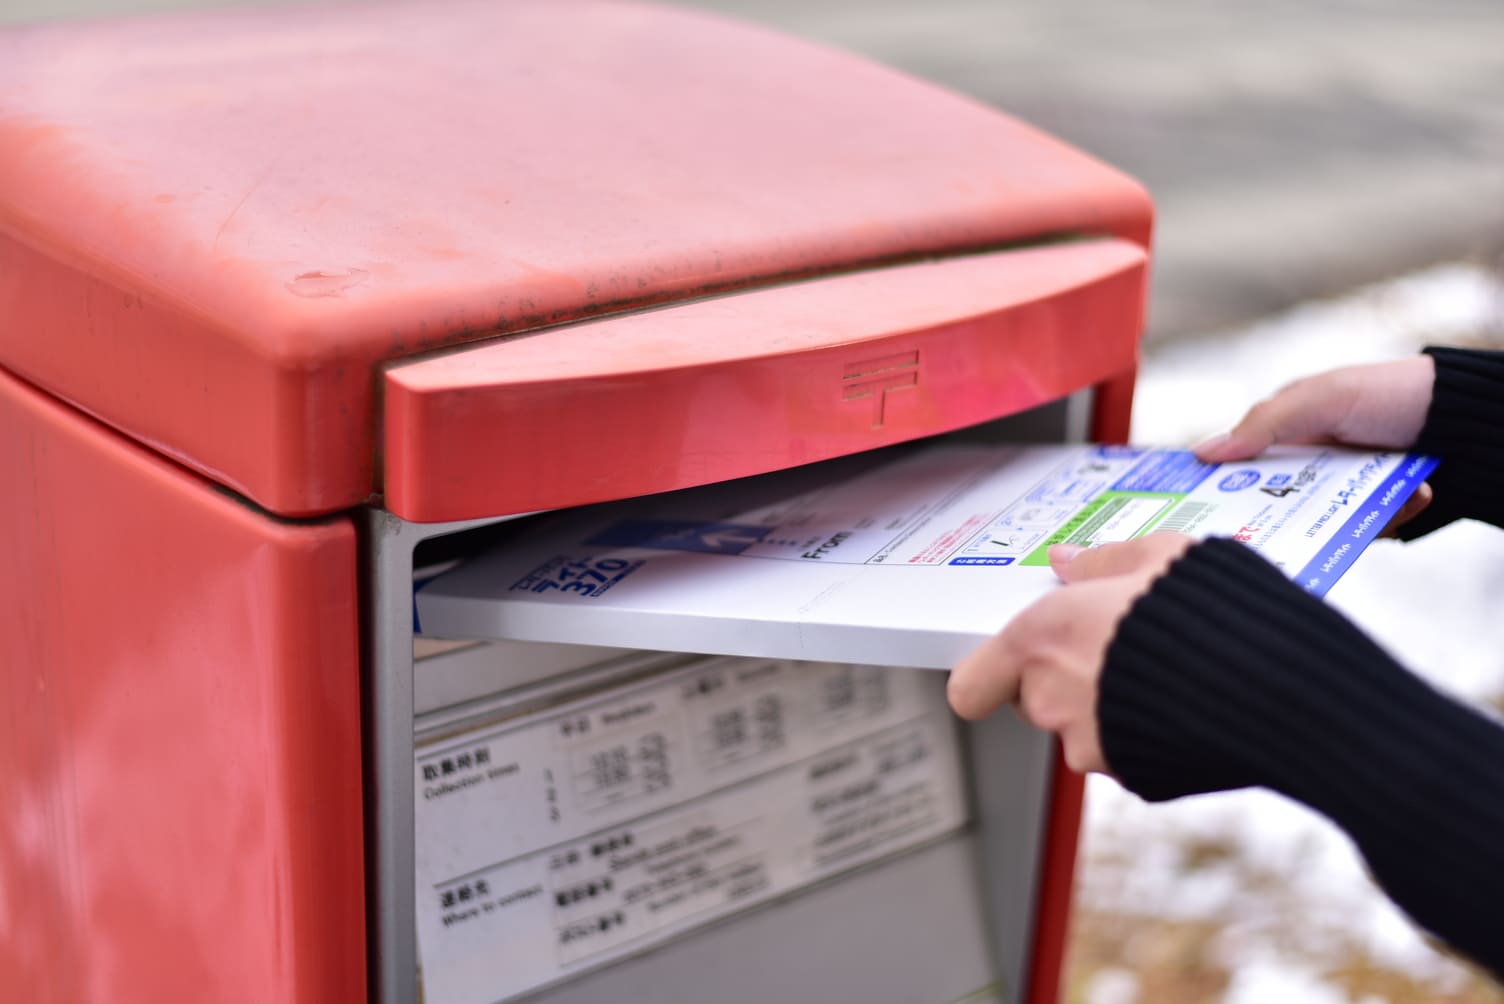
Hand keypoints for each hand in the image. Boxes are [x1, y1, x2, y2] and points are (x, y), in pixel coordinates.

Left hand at [947, 533, 1193, 773]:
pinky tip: (1182, 703)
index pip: (970, 684)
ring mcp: (1089, 745)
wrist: (1275, 685)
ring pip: (1078, 730)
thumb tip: (1070, 562)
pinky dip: (1142, 735)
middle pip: (1029, 701)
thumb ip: (1103, 563)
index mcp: (1041, 638)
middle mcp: (1052, 698)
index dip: (986, 676)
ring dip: (1104, 709)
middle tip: (1108, 652)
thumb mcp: (1159, 557)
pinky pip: (1122, 754)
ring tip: (1160, 673)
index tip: (1008, 662)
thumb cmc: (1214, 615)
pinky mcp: (1132, 776)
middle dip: (1059, 681)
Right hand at [1193, 355, 1435, 531]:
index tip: (1200, 510)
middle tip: (1288, 520)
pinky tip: (1412, 495)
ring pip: (1320, 522)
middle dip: (1278, 515)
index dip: (1218, 486)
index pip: (1239, 465)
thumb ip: (1263, 423)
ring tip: (1375, 500)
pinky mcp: (1375, 509)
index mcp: (1286, 432)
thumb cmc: (1388, 392)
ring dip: (1345, 517)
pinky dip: (1388, 517)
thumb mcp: (1320, 398)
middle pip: (1273, 503)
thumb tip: (1202, 452)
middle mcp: (1310, 463)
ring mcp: (1343, 488)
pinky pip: (1365, 529)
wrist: (1466, 413)